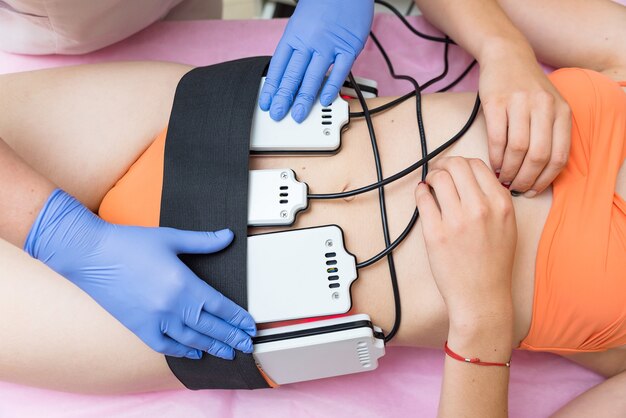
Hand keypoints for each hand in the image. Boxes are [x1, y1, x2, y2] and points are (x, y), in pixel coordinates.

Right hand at [24, 189, 255, 359]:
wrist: (89, 254)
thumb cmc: (129, 243)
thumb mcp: (171, 238)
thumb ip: (203, 241)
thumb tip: (228, 237)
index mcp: (183, 283)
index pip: (220, 306)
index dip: (238, 318)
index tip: (250, 327)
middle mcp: (171, 306)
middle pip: (210, 327)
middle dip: (231, 337)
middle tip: (247, 346)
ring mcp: (154, 319)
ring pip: (191, 340)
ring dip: (212, 347)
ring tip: (228, 353)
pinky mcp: (138, 326)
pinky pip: (164, 345)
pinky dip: (182, 351)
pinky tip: (194, 353)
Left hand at [259, 0, 373, 122]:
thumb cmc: (323, 4)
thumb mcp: (300, 23)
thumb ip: (296, 48)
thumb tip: (288, 73)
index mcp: (294, 35)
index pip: (278, 66)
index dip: (272, 87)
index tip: (267, 103)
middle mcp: (310, 40)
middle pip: (293, 74)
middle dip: (284, 98)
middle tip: (278, 114)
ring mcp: (329, 44)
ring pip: (313, 76)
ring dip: (304, 98)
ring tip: (298, 115)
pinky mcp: (349, 47)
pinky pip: (340, 71)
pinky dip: (332, 87)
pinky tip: (325, 100)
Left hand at [414, 157, 516, 321]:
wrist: (482, 296)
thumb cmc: (493, 263)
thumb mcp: (507, 225)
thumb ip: (493, 199)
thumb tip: (470, 176)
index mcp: (501, 204)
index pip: (477, 165)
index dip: (461, 163)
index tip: (453, 169)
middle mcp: (480, 208)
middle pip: (456, 165)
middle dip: (443, 164)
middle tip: (438, 172)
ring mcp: (456, 220)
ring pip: (438, 177)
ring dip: (430, 176)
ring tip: (429, 185)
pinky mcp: (435, 233)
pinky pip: (423, 198)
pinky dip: (420, 192)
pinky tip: (423, 196)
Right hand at [479, 43, 571, 196]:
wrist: (507, 56)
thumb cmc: (527, 88)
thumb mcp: (549, 106)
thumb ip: (550, 133)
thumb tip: (540, 173)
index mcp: (562, 111)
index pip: (559, 155)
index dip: (546, 179)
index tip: (533, 190)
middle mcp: (545, 106)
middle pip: (538, 155)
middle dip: (525, 178)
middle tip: (515, 188)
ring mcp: (520, 103)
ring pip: (518, 149)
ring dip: (508, 170)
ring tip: (502, 178)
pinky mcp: (497, 102)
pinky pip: (497, 138)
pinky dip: (495, 156)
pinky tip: (493, 164)